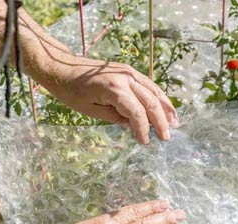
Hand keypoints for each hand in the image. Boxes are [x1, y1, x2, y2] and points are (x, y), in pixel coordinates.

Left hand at [41, 57, 178, 143]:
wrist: (63, 68)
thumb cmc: (71, 92)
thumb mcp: (91, 110)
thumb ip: (115, 117)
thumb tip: (134, 125)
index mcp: (114, 89)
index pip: (137, 112)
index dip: (143, 129)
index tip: (145, 142)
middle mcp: (126, 78)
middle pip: (150, 101)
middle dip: (160, 121)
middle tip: (167, 137)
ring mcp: (129, 71)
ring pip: (153, 91)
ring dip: (165, 107)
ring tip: (174, 122)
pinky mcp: (128, 70)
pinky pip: (148, 84)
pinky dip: (158, 96)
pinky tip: (164, 105)